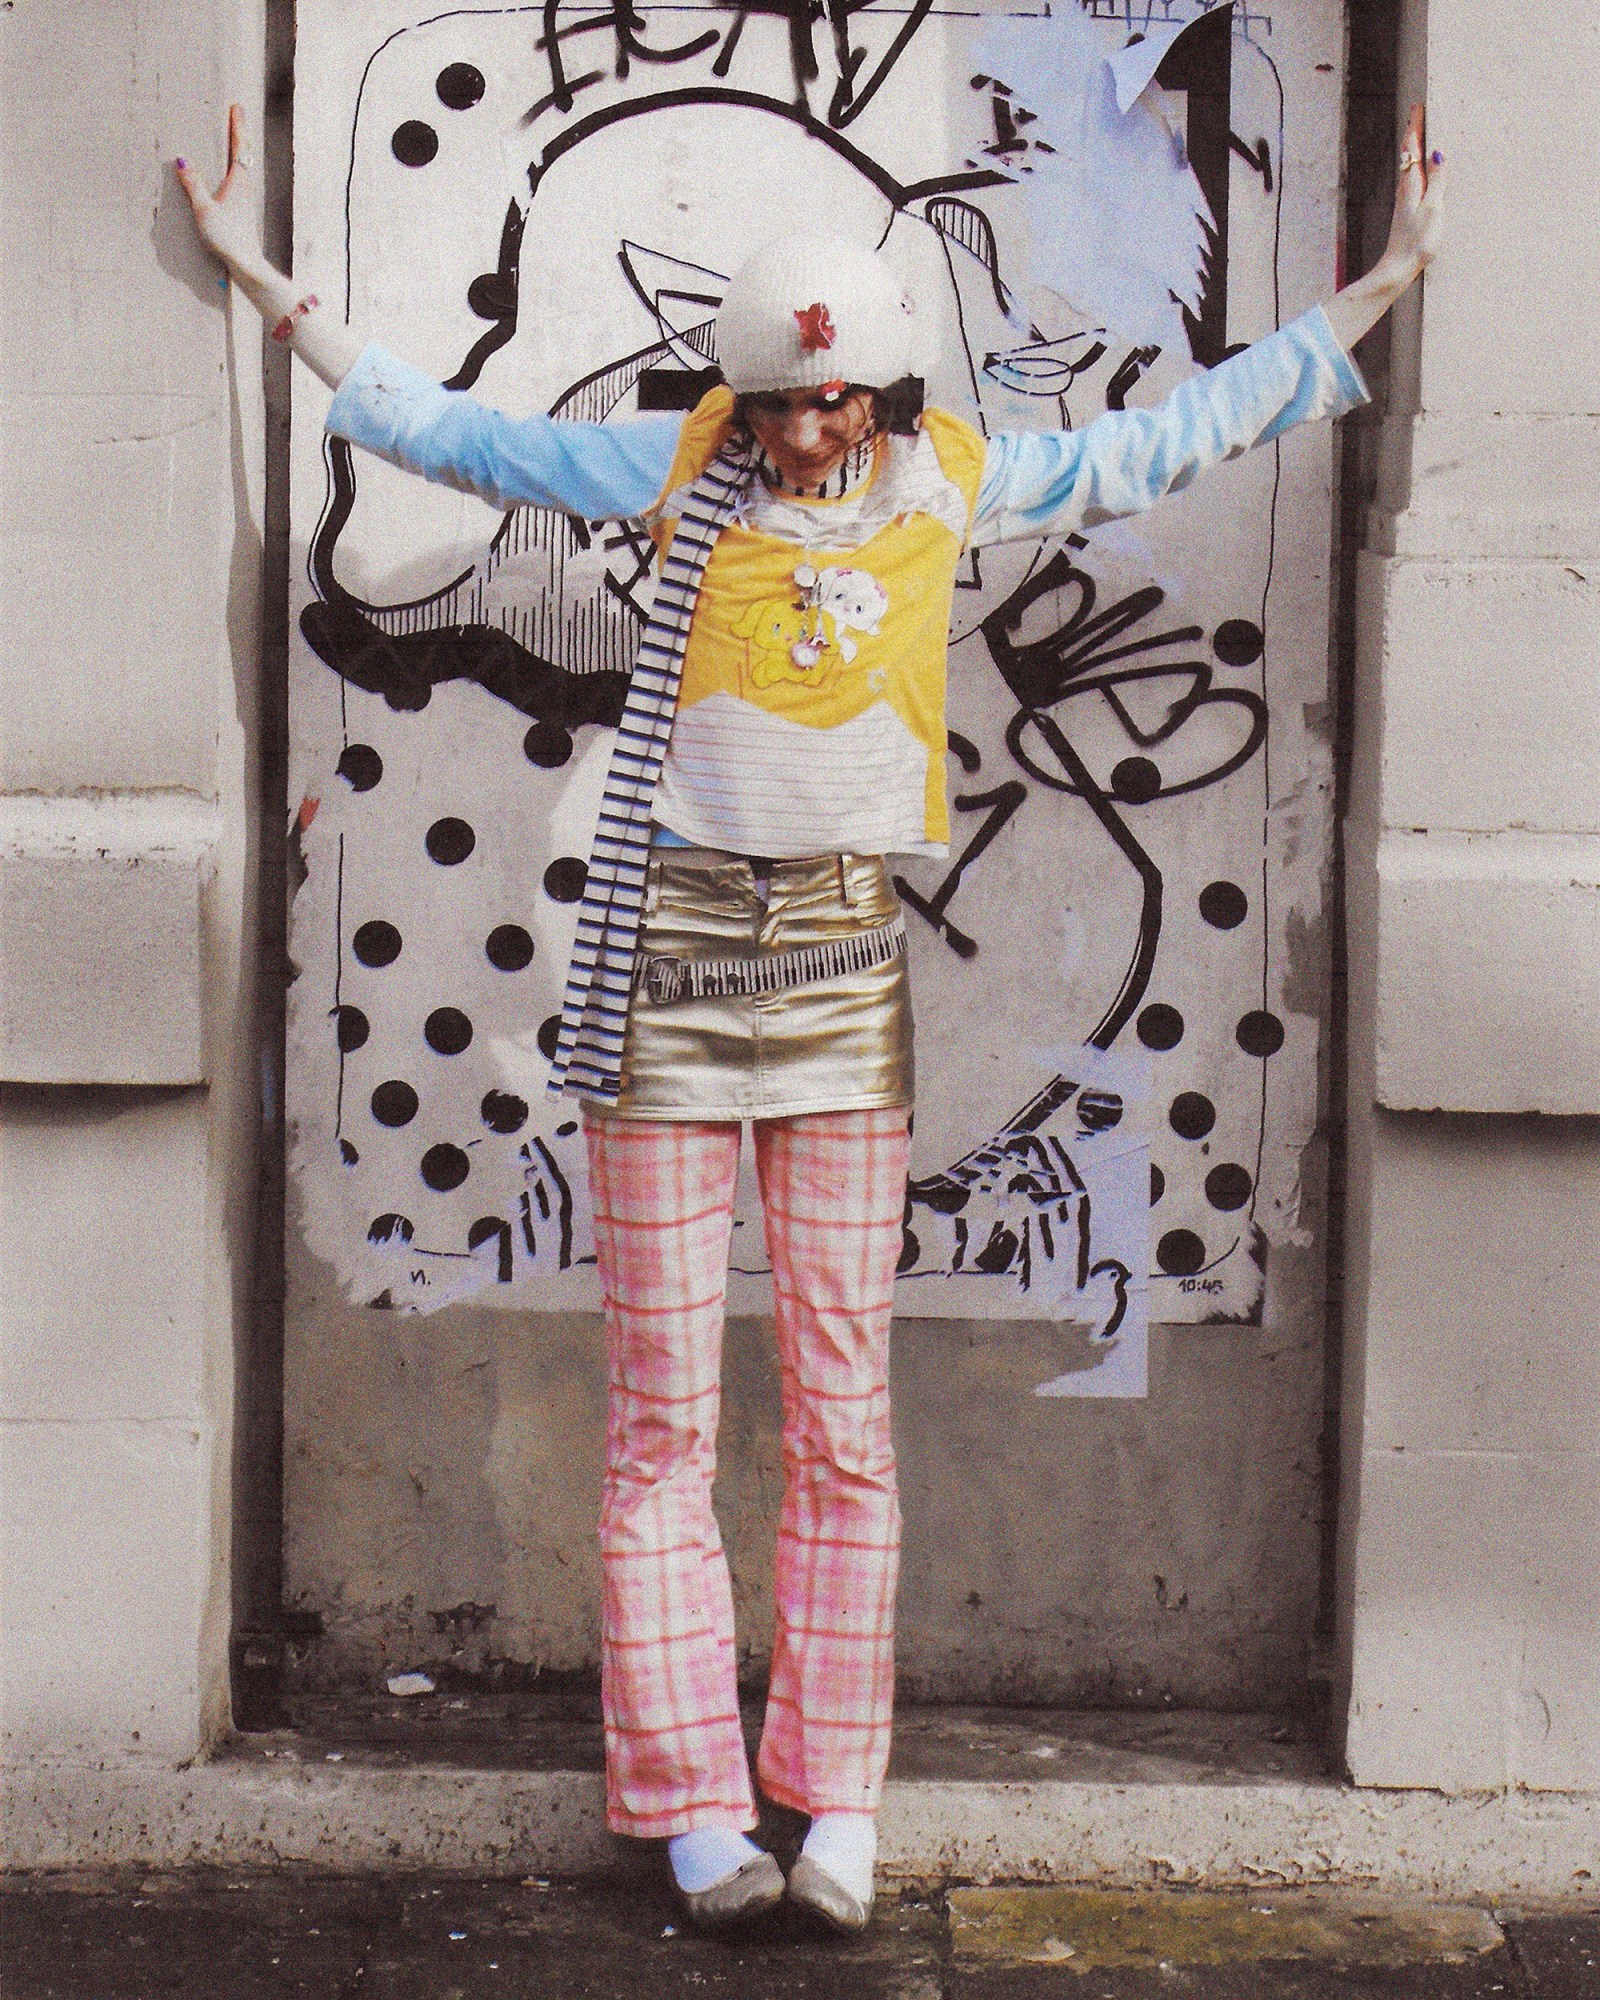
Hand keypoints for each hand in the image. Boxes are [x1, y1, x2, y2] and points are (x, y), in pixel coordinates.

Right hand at [175, 103, 263, 278]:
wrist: (247, 264)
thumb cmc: (227, 238)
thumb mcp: (204, 210)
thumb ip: (193, 185)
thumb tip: (182, 160)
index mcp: (238, 182)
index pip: (238, 147)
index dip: (237, 126)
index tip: (237, 107)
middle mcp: (246, 188)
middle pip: (245, 153)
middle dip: (241, 132)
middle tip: (238, 113)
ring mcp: (247, 199)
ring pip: (245, 166)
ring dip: (241, 148)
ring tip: (236, 136)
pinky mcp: (245, 209)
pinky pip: (242, 179)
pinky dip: (239, 165)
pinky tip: (234, 172)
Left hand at [1378, 103, 1445, 280]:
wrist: (1398, 268)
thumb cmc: (1417, 241)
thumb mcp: (1433, 208)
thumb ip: (1437, 180)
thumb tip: (1438, 153)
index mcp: (1412, 184)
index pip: (1412, 147)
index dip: (1415, 125)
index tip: (1418, 105)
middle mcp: (1406, 189)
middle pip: (1409, 153)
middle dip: (1415, 131)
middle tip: (1420, 112)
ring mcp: (1406, 200)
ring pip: (1411, 166)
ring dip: (1416, 148)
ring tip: (1423, 133)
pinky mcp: (1409, 211)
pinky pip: (1415, 180)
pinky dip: (1419, 166)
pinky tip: (1424, 171)